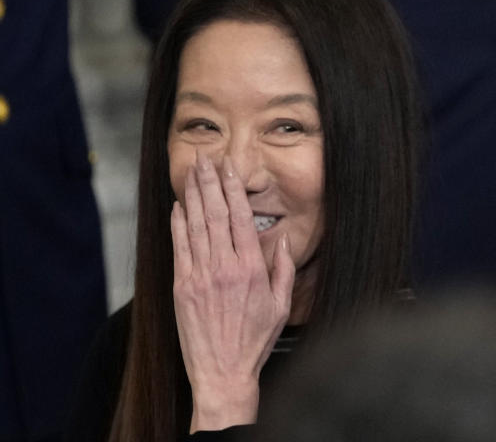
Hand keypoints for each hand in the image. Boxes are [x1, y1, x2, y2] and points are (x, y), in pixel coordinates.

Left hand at [171, 151, 294, 431]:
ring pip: (195, 226)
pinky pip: (179, 247)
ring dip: (193, 195)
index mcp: (251, 269)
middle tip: (206, 158)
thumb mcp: (281, 305)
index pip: (240, 218)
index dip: (233, 189)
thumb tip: (281, 241)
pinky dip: (178, 224)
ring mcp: (200, 276)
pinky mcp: (183, 287)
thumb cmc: (255, 341)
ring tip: (192, 172)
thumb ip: (283, 270)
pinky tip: (179, 206)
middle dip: (210, 182)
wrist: (223, 372)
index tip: (230, 168)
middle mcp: (224, 267)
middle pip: (215, 214)